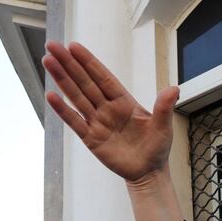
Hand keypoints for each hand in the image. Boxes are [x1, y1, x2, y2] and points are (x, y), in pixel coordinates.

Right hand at [42, 42, 176, 183]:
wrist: (148, 172)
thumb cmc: (157, 148)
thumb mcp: (163, 127)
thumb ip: (164, 108)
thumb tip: (174, 89)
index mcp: (124, 102)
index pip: (104, 78)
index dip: (89, 63)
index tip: (74, 47)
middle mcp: (108, 109)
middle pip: (86, 83)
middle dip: (69, 65)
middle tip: (53, 46)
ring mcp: (98, 123)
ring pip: (77, 97)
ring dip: (62, 80)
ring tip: (48, 61)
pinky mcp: (91, 139)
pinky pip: (75, 122)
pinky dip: (63, 110)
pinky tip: (51, 96)